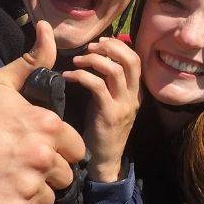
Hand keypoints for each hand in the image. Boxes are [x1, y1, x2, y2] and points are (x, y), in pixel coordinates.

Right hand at [0, 20, 85, 203]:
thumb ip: (32, 61)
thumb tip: (48, 29)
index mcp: (45, 125)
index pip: (74, 147)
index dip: (57, 150)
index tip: (32, 149)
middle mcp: (42, 156)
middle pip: (64, 175)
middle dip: (45, 174)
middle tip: (15, 168)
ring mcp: (28, 186)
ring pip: (50, 199)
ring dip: (35, 196)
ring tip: (7, 184)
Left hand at [63, 36, 141, 182]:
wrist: (105, 160)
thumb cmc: (102, 130)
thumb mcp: (109, 102)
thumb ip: (108, 83)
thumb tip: (94, 60)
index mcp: (135, 92)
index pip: (135, 59)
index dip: (119, 46)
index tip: (100, 43)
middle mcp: (133, 97)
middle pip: (130, 60)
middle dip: (109, 48)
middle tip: (90, 48)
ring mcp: (123, 106)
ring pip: (114, 71)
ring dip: (93, 60)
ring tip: (76, 61)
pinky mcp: (109, 115)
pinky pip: (97, 87)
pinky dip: (81, 76)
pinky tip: (68, 76)